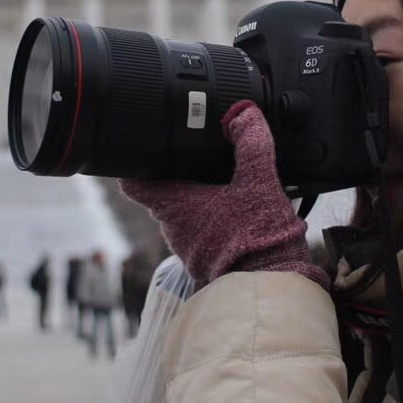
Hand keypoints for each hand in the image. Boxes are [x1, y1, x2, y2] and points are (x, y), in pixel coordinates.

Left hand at [121, 101, 328, 291]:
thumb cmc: (258, 240)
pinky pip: (202, 237)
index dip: (132, 165)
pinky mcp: (205, 265)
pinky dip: (213, 224)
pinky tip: (238, 217)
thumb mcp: (259, 182)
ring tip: (224, 189)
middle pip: (162, 196)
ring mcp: (188, 250)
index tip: (138, 152)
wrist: (271, 288)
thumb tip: (245, 114)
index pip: (133, 183)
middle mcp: (174, 230)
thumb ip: (252, 143)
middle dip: (177, 179)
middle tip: (195, 160)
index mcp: (175, 206)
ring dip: (198, 204)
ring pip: (184, 218)